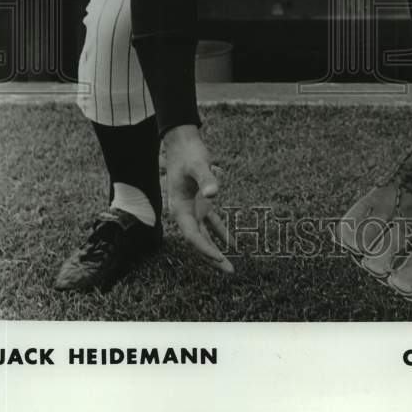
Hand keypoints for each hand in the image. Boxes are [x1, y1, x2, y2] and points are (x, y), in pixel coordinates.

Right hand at [163, 124, 233, 273]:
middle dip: (212, 257)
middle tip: (229, 270)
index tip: (219, 257)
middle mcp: (184, 212)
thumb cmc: (188, 153)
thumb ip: (206, 178)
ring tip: (229, 265)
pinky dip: (221, 233)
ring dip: (216, 249)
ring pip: (204, 235)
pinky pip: (211, 223)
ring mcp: (192, 208)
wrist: (183, 141)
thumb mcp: (198, 164)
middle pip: (198, 241)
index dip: (205, 248)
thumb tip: (214, 193)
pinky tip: (232, 243)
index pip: (192, 235)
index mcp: (179, 208)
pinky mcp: (201, 202)